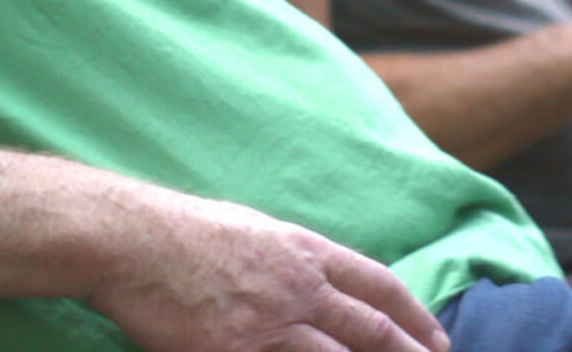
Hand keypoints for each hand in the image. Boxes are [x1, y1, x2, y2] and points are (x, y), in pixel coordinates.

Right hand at [91, 193, 447, 351]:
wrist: (133, 240)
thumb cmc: (185, 233)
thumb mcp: (256, 231)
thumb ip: (293, 260)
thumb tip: (319, 280)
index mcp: (306, 251)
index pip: (379, 286)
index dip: (416, 316)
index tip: (437, 340)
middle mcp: (299, 286)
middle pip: (372, 329)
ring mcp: (270, 323)